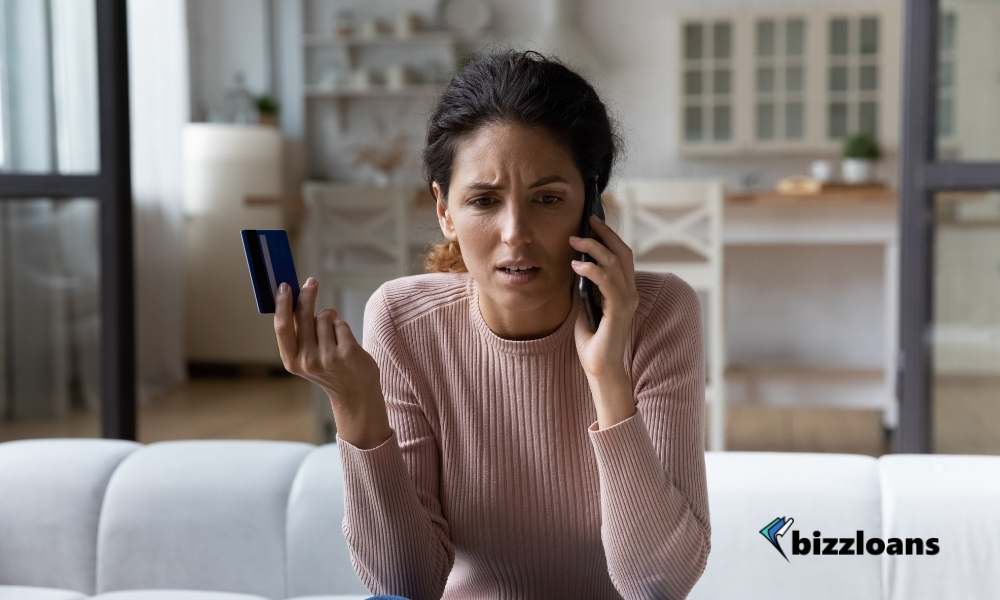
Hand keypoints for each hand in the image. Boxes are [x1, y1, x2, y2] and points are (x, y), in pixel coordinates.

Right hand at [273, 277, 388, 444]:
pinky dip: (342, 327)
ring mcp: (328, 357)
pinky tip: (345, 343)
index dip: (282, 305)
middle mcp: (308, 360)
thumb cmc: (329, 369)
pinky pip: (341, 324)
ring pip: (325, 317)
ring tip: (334, 337)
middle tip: (312, 282)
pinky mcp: (347, 352)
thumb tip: (295, 298)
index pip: (282, 327)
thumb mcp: (307, 357)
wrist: (355, 393)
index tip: (284, 286)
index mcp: (292, 361)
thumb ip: (300, 333)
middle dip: (307, 295)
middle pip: (304, 316)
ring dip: (330, 319)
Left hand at [569, 215, 639, 378]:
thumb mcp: (586, 307)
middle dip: (605, 233)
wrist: (600, 368)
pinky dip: (591, 269)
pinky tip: (576, 265)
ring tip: (574, 241)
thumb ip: (585, 288)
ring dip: (594, 248)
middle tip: (588, 220)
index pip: (622, 256)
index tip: (592, 224)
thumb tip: (575, 265)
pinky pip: (607, 281)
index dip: (609, 237)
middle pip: (623, 253)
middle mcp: (630, 293)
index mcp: (624, 291)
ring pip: (615, 263)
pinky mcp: (619, 310)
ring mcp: (627, 301)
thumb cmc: (593, 341)